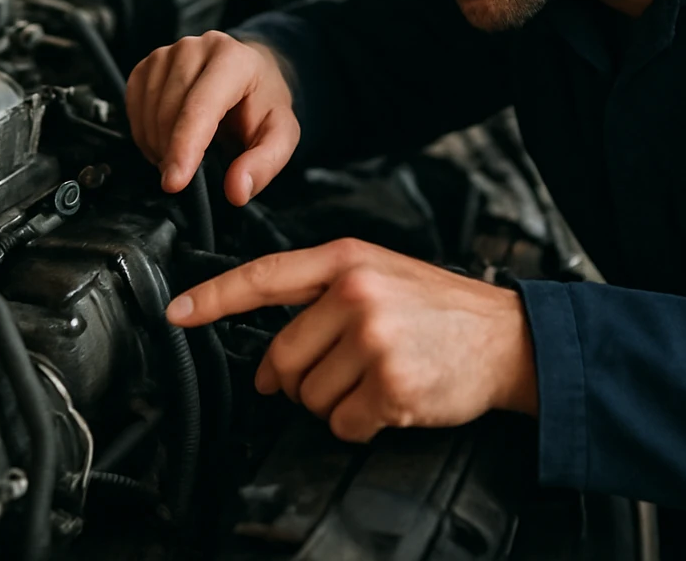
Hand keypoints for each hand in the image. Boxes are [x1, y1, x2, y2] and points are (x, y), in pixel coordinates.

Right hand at [126, 32, 299, 205]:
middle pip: (169, 111)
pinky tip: (165, 139)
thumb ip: (264, 164)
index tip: (174, 183)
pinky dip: (144, 133)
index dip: (184, 148)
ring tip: (183, 154)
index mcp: (233, 60)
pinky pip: (133, 106)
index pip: (200, 108)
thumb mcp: (280, 136)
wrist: (249, 74)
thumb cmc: (261, 103)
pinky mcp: (148, 64)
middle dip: (172, 153)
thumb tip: (237, 190)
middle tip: (189, 173)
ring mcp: (168, 53)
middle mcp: (196, 48)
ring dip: (158, 145)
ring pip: (148, 111)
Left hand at [166, 238, 537, 441]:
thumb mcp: (380, 274)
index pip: (263, 277)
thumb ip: (322, 298)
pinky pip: (342, 423)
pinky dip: (360, 423)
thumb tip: (269, 360)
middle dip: (299, 378)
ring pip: (309, 396)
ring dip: (334, 402)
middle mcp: (356, 295)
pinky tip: (390, 399)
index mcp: (347, 261)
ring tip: (375, 379)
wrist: (508, 338)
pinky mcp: (391, 385)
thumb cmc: (440, 309)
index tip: (176, 313)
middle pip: (281, 357)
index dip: (213, 298)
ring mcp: (374, 340)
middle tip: (339, 371)